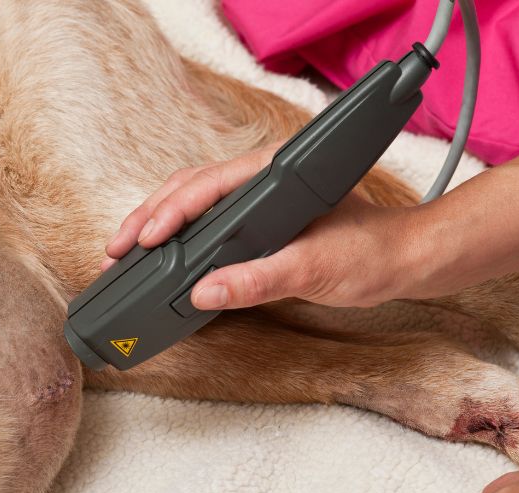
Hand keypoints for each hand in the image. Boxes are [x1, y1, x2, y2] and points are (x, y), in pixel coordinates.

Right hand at [102, 142, 424, 309]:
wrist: (404, 260)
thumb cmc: (370, 253)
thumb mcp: (314, 269)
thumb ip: (259, 280)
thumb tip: (202, 292)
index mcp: (275, 173)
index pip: (207, 185)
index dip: (169, 212)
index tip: (144, 240)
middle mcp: (262, 179)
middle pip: (188, 189)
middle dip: (146, 219)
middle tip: (114, 252)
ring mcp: (258, 199)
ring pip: (193, 204)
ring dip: (155, 228)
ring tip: (124, 255)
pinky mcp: (258, 222)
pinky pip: (207, 224)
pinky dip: (177, 240)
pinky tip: (160, 258)